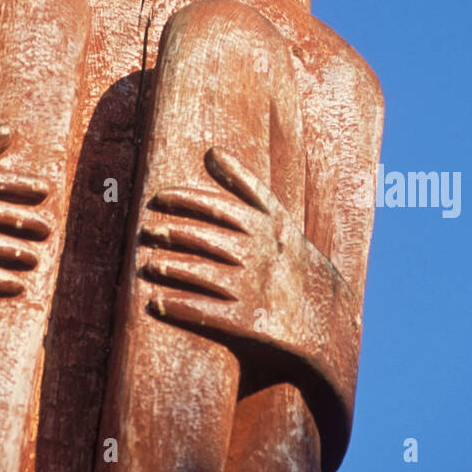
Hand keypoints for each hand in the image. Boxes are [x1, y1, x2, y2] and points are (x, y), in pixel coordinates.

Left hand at [138, 143, 294, 340]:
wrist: (323, 315)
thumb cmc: (289, 257)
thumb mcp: (277, 218)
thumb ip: (245, 183)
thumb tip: (213, 151)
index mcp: (265, 227)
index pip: (218, 207)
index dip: (184, 200)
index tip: (158, 197)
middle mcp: (259, 255)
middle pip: (204, 239)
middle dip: (171, 233)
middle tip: (147, 231)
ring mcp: (252, 288)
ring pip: (200, 273)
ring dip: (169, 268)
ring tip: (149, 265)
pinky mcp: (246, 321)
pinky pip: (204, 311)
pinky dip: (176, 306)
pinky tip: (156, 302)